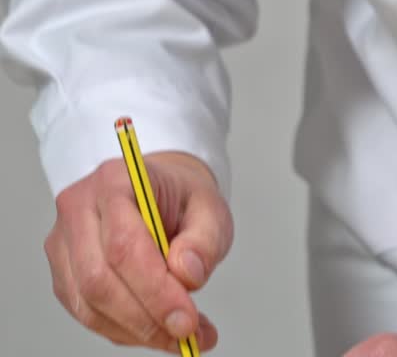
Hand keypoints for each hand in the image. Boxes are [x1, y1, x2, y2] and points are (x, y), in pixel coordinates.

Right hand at [46, 151, 231, 352]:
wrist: (161, 194)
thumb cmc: (183, 200)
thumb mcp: (211, 209)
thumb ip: (205, 240)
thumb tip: (187, 275)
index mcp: (115, 181)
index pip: (124, 245)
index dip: (155, 290)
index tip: (187, 320)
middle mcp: (79, 209)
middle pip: (98, 278)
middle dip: (145, 317)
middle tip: (188, 334)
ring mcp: (64, 242)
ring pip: (87, 303)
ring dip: (136, 330)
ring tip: (181, 337)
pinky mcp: (64, 272)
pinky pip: (86, 313)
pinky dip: (124, 330)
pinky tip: (157, 330)